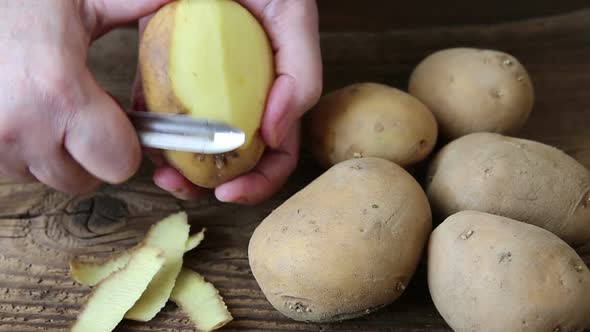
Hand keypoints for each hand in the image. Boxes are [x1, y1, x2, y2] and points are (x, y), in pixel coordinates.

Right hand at [0, 0, 172, 192]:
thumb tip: (177, 1)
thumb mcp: (81, 1)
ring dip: (53, 155)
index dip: (127, 146)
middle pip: (83, 181)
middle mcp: (24, 127)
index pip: (119, 162)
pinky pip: (12, 170)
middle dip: (92, 156)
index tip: (122, 124)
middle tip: (85, 118)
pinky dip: (23, 151)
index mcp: (62, 92)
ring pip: (44, 178)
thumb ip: (134, 6)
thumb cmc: (16, 4)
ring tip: (49, 111)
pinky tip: (24, 116)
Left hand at [133, 0, 322, 204]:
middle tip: (181, 186)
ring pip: (196, 140)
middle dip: (210, 181)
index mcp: (277, 91)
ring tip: (159, 168)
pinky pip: (163, 106)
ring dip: (178, 163)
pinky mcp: (173, 66)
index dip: (262, 181)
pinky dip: (154, 126)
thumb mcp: (294, 17)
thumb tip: (274, 134)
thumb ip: (300, 75)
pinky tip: (144, 131)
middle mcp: (245, 94)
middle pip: (234, 155)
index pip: (280, 150)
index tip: (230, 192)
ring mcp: (208, 84)